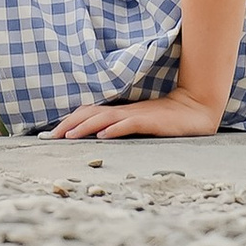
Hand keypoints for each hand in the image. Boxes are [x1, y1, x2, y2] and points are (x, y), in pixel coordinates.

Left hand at [50, 93, 224, 139]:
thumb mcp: (139, 124)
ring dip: (85, 127)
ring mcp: (137, 115)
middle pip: (90, 113)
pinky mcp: (151, 121)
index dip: (69, 121)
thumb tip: (97, 135)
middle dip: (69, 125)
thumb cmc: (167, 119)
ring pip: (105, 118)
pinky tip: (103, 136)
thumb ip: (120, 126)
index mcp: (119, 112)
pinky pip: (130, 124)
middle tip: (50, 137)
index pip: (88, 113)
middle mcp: (124, 111)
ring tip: (69, 136)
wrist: (195, 108)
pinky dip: (115, 129)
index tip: (51, 134)